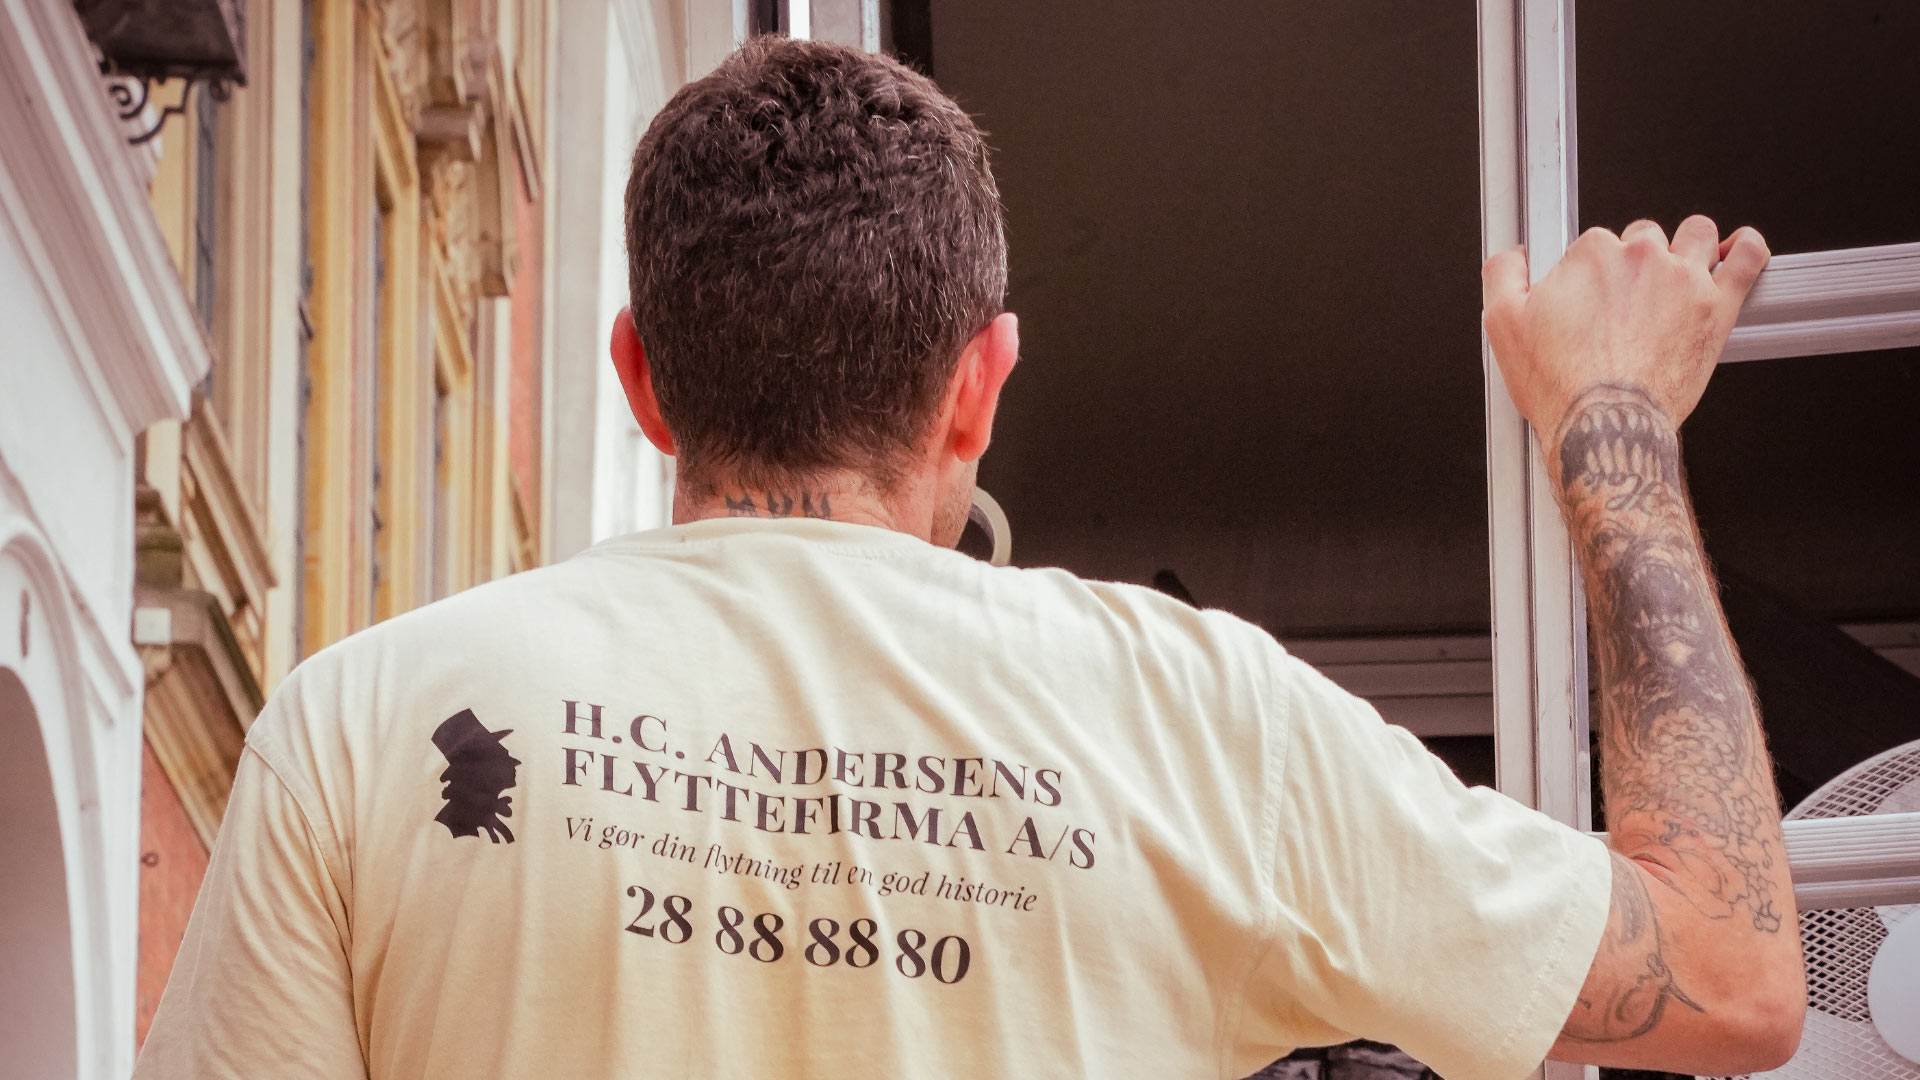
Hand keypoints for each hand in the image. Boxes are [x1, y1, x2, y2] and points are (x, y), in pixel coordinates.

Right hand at [1481, 216, 1768, 449]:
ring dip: (1687, 247)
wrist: (1606, 425)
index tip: (1587, 297)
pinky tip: (1737, 251)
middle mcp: (1641, 258)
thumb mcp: (1502, 324)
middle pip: (1644, 236)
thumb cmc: (1561, 385)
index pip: (1594, 241)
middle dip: (1636, 262)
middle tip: (1626, 302)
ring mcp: (1684, 279)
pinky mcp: (1718, 305)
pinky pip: (1747, 257)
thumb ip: (1502, 273)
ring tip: (1677, 273)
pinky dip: (1746, 248)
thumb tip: (1513, 255)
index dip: (1589, 271)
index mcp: (1591, 254)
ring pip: (1695, 235)